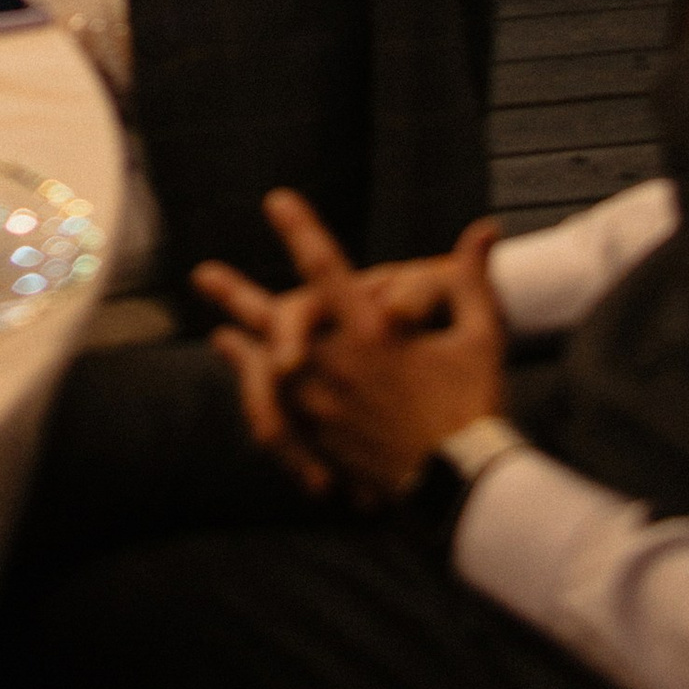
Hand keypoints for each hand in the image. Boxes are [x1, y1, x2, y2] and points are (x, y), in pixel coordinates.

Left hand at [197, 195, 504, 499]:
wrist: (464, 488)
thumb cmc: (475, 406)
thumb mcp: (481, 338)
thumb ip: (471, 281)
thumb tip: (485, 231)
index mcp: (373, 332)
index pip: (327, 269)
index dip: (300, 231)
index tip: (276, 201)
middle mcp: (337, 365)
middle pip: (274, 321)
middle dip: (236, 294)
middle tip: (202, 274)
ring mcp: (324, 408)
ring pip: (266, 372)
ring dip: (240, 351)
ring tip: (219, 336)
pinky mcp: (324, 443)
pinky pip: (280, 418)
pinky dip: (262, 401)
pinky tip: (252, 396)